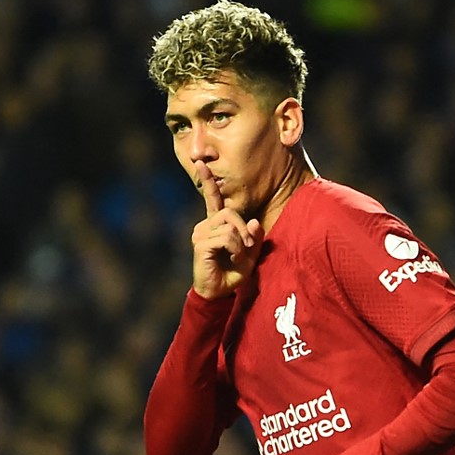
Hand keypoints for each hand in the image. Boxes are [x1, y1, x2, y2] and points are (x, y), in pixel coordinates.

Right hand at [190, 160, 263, 298]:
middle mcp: (204, 225)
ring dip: (240, 243)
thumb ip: (254, 237)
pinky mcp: (200, 244)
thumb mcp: (250, 253)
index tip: (201, 162)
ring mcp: (200, 234)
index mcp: (214, 224)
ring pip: (230, 225)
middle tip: (246, 248)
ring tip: (237, 257)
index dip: (208, 180)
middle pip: (230, 212)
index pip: (212, 198)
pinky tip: (233, 259)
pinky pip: (226, 237)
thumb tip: (254, 222)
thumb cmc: (232, 272)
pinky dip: (236, 249)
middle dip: (244, 229)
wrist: (218, 292)